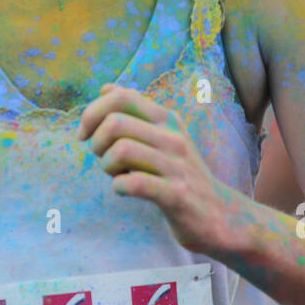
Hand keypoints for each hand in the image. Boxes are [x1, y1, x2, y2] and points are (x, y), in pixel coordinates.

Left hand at [77, 84, 244, 255]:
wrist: (220, 215)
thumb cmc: (180, 175)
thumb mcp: (164, 137)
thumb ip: (136, 113)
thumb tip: (106, 88)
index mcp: (167, 119)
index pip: (121, 97)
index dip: (92, 112)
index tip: (84, 134)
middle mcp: (173, 137)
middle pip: (115, 122)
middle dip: (96, 142)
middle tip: (102, 158)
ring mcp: (177, 166)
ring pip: (121, 150)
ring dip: (106, 165)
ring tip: (116, 175)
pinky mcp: (177, 195)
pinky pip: (135, 183)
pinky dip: (119, 186)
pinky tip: (124, 190)